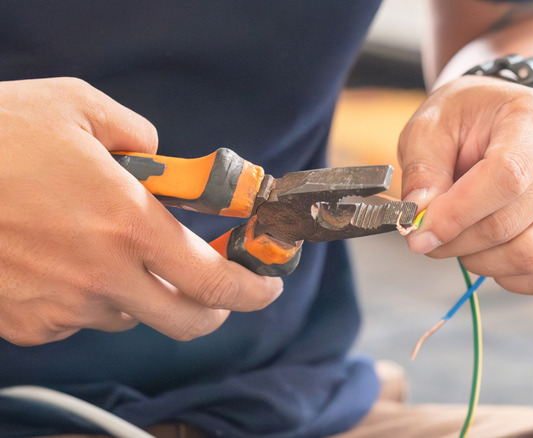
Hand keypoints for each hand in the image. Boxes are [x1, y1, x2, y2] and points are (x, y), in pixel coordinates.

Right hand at [0, 78, 282, 345]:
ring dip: (141, 291)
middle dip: (213, 307)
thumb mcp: (80, 108)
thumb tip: (161, 157)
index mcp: (129, 223)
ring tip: (113, 250)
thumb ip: (138, 135)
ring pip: (130, 316)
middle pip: (187, 321)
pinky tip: (66, 262)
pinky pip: (79, 320)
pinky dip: (89, 298)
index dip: (252, 288)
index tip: (267, 283)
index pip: (214, 279)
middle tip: (215, 288)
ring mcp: (64, 305)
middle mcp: (103, 274)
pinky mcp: (28, 323)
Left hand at [399, 75, 532, 294]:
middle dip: (457, 240)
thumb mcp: (433, 126)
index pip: (508, 176)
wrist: (511, 122)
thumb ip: (423, 169)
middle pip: (510, 223)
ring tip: (460, 239)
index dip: (459, 212)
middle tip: (429, 236)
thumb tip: (419, 215)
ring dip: (480, 261)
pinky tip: (489, 253)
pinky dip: (509, 276)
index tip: (421, 231)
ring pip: (530, 256)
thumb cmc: (472, 120)